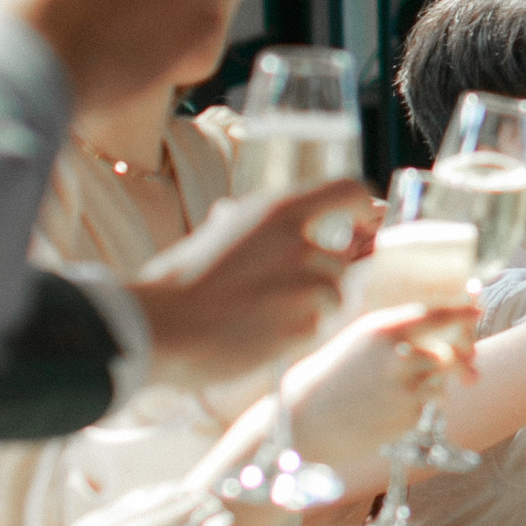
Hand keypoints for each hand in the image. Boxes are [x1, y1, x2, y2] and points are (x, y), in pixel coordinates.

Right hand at [132, 182, 380, 386]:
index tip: (363, 221)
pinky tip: (259, 334)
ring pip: (333, 294)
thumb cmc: (178, 281)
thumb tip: (245, 216)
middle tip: (283, 292)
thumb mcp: (217, 233)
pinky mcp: (304, 326)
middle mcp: (301, 243)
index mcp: (278, 211)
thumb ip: (249, 226)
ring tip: (262, 314)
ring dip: (308, 306)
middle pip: (342, 258)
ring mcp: (306, 286)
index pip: (349, 191)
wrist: (162, 327)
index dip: (363, 207)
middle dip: (321, 276)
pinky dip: (295, 332)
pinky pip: (316, 326)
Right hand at [261, 298, 479, 491]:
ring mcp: (405, 389)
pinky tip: (387, 408)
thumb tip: (442, 327)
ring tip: (399, 390)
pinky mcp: (408, 417)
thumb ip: (398, 332)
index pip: (438, 315)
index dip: (463, 312)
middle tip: (468, 365)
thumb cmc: (332, 375)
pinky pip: (427, 406)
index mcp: (384, 330)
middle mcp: (399, 357)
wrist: (304, 420)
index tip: (477, 309)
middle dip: (463, 357)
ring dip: (434, 384)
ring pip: (441, 381)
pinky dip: (417, 406)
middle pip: (451, 352)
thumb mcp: (361, 339)